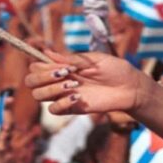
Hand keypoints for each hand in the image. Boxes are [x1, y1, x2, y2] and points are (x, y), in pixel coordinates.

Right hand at [25, 49, 153, 115]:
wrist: (131, 88)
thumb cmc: (115, 69)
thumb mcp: (95, 60)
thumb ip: (72, 58)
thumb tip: (47, 52)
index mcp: (63, 66)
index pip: (36, 66)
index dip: (40, 65)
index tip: (59, 64)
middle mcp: (59, 81)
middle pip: (31, 82)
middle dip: (41, 76)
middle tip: (62, 73)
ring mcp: (64, 95)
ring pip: (38, 95)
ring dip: (51, 88)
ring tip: (73, 84)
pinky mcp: (72, 108)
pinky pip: (53, 110)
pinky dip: (60, 103)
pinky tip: (76, 97)